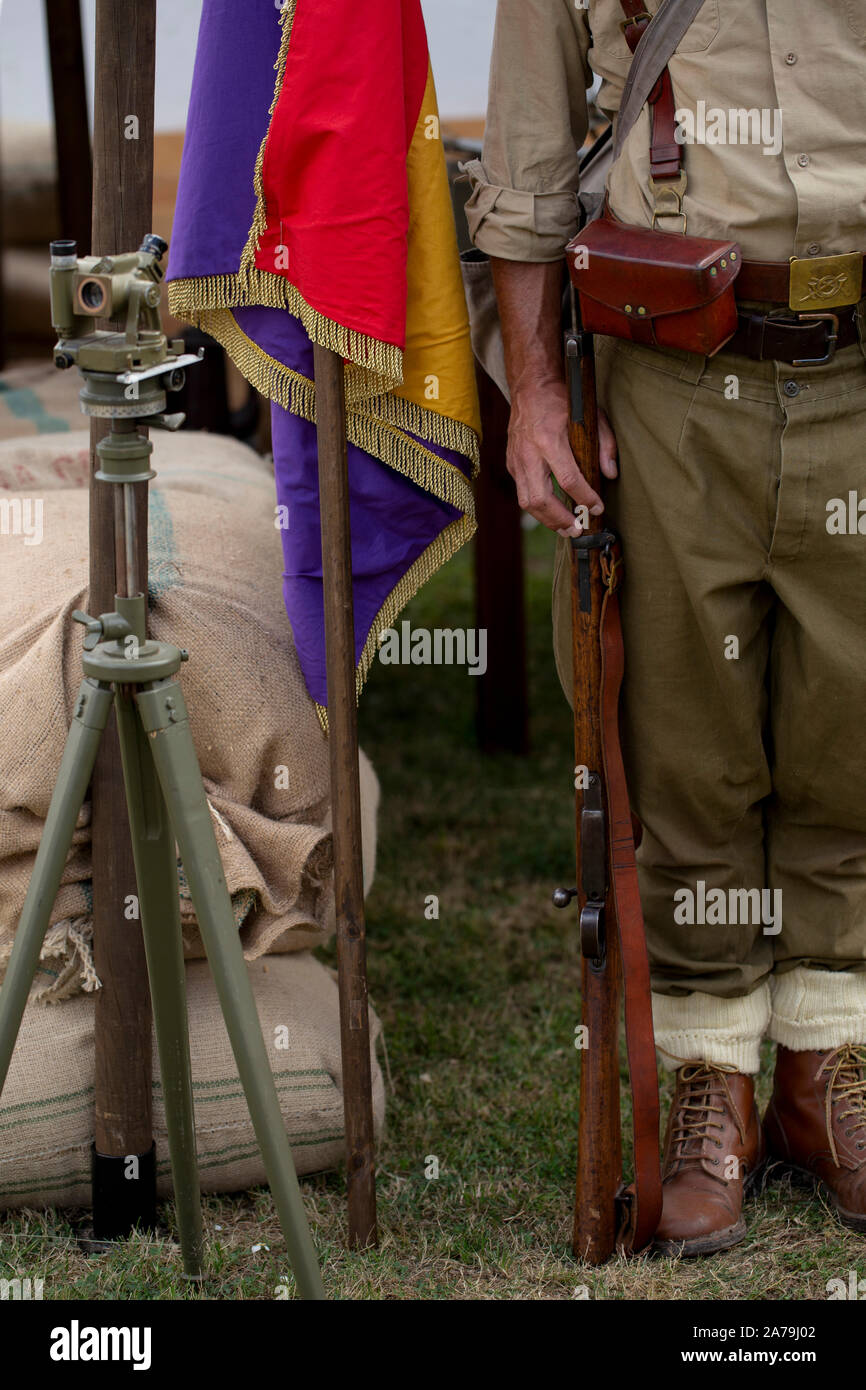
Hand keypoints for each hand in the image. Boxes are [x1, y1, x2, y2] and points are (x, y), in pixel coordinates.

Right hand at [506, 379, 618, 535]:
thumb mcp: (592, 416)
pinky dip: (539, 507)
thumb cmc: (563, 400)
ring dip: (547, 520)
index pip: (569, 479)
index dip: (585, 498)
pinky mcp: (511, 464)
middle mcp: (529, 453)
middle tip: (578, 530)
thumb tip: (609, 474)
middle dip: (561, 520)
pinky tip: (553, 512)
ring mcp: (516, 460)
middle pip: (541, 499)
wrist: (530, 386)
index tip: (598, 508)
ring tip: (566, 529)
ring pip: (527, 502)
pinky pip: (523, 493)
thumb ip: (604, 445)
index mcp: (549, 440)